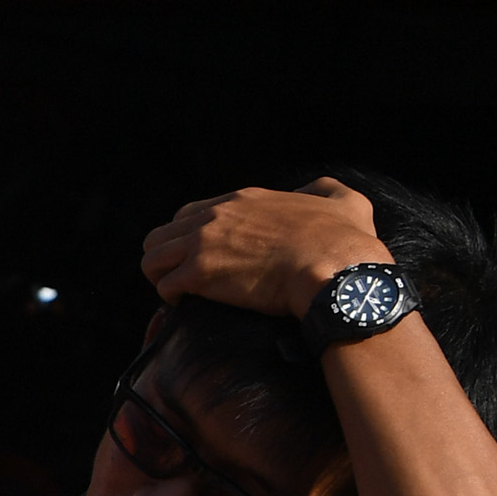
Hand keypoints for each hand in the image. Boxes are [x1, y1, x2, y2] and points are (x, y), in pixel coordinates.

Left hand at [137, 177, 390, 323]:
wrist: (335, 269)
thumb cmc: (344, 241)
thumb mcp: (343, 200)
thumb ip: (324, 189)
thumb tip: (315, 191)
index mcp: (243, 199)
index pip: (190, 214)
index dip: (189, 239)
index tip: (202, 259)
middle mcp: (216, 216)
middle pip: (162, 234)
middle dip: (166, 258)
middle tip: (183, 280)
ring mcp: (204, 244)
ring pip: (152, 258)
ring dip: (160, 277)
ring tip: (179, 294)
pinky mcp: (200, 273)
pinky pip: (164, 286)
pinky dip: (170, 299)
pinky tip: (186, 306)